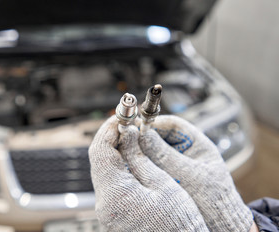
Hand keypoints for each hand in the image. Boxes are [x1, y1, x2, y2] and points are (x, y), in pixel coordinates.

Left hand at [89, 116, 208, 230]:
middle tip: (130, 126)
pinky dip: (119, 169)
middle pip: (99, 161)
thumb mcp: (164, 184)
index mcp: (115, 195)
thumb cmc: (180, 224)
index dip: (110, 129)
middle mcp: (104, 205)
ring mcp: (106, 213)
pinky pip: (110, 185)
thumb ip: (140, 157)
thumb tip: (128, 133)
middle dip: (113, 139)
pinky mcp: (112, 216)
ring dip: (116, 153)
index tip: (122, 117)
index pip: (100, 151)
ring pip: (104, 171)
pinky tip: (134, 161)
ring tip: (135, 140)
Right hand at [139, 115, 252, 231]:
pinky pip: (153, 165)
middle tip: (127, 140)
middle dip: (144, 138)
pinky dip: (143, 165)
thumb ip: (164, 155)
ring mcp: (176, 163)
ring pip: (154, 151)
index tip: (136, 126)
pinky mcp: (168, 176)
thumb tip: (142, 135)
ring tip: (128, 154)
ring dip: (142, 152)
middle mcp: (185, 151)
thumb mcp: (187, 174)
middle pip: (160, 136)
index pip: (172, 125)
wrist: (218, 223)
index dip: (153, 123)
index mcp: (196, 143)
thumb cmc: (211, 200)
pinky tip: (134, 168)